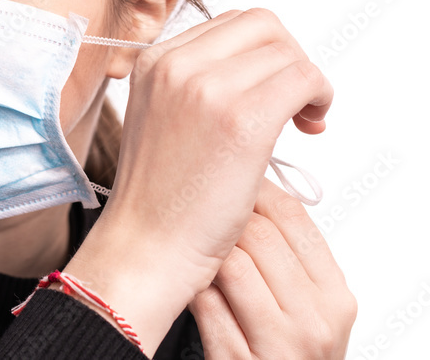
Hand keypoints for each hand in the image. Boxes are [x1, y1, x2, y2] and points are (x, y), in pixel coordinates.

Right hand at [65, 8, 333, 352]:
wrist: (146, 245)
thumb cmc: (159, 196)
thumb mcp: (159, 116)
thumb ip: (194, 82)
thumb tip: (253, 67)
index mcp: (153, 59)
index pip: (231, 23)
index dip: (263, 51)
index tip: (271, 89)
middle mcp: (175, 63)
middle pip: (263, 24)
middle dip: (290, 56)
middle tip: (296, 101)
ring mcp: (206, 88)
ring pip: (287, 51)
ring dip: (308, 82)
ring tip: (304, 120)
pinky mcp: (240, 119)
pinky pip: (303, 79)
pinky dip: (319, 98)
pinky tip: (309, 128)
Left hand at [188, 179, 356, 358]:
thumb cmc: (278, 348)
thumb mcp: (303, 306)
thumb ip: (289, 256)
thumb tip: (251, 187)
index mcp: (335, 296)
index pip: (294, 218)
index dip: (253, 189)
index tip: (226, 179)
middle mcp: (316, 320)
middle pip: (260, 236)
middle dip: (222, 219)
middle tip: (198, 212)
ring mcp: (280, 345)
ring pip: (231, 265)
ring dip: (203, 251)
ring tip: (189, 246)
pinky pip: (206, 304)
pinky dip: (192, 287)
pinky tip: (186, 282)